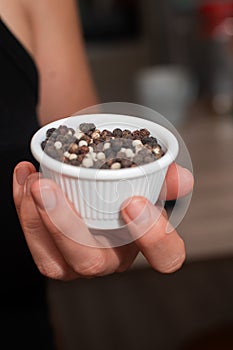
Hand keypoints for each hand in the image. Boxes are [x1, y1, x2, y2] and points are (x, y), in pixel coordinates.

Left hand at [13, 161, 193, 279]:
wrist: (89, 172)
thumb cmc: (118, 175)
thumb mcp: (141, 169)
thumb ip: (162, 174)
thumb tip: (182, 180)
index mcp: (142, 241)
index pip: (165, 256)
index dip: (153, 237)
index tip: (133, 201)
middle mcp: (111, 258)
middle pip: (92, 261)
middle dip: (66, 226)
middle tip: (47, 187)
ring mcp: (77, 262)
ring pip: (55, 261)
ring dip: (37, 219)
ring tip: (33, 179)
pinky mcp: (51, 257)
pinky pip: (35, 244)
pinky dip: (23, 210)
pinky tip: (24, 175)